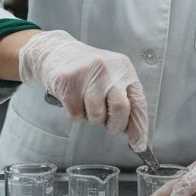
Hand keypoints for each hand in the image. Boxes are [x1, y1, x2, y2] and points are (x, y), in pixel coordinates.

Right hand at [16, 30, 148, 149]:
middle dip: (115, 125)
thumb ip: (123, 99)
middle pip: (120, 108)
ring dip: (91, 118)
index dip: (139, 126)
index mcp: (124, 69)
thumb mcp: (111, 78)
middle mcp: (108, 68)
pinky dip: (75, 113)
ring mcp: (87, 73)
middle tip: (108, 125)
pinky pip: (76, 114)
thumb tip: (133, 131)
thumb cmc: (87, 70)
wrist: (56, 52)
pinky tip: (72, 99)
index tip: (138, 143)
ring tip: (85, 103)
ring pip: (96, 115)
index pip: (138, 102)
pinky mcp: (68, 80)